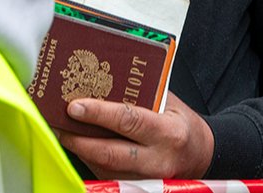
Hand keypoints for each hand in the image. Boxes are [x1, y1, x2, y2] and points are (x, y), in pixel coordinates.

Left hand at [57, 91, 213, 179]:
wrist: (203, 155)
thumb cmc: (182, 125)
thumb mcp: (168, 102)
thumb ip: (140, 94)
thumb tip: (100, 81)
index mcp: (168, 133)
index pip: (128, 121)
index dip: (98, 114)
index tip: (74, 106)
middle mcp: (158, 160)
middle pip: (109, 152)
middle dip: (79, 137)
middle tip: (59, 122)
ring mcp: (148, 179)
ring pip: (104, 167)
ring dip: (80, 149)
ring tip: (63, 131)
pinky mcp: (137, 188)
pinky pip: (107, 175)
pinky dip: (90, 159)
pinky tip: (80, 144)